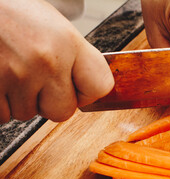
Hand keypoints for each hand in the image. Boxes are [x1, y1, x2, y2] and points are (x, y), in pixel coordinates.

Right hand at [0, 0, 113, 122]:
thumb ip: (74, 58)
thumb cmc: (10, 11)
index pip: (100, 86)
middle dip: (49, 102)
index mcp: (68, 42)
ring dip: (20, 100)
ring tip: (10, 71)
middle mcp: (46, 61)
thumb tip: (85, 88)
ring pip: (28, 114)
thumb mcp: (52, 26)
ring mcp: (16, 76)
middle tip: (36, 81)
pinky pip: (3, 116)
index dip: (88, 93)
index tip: (78, 90)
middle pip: (63, 111)